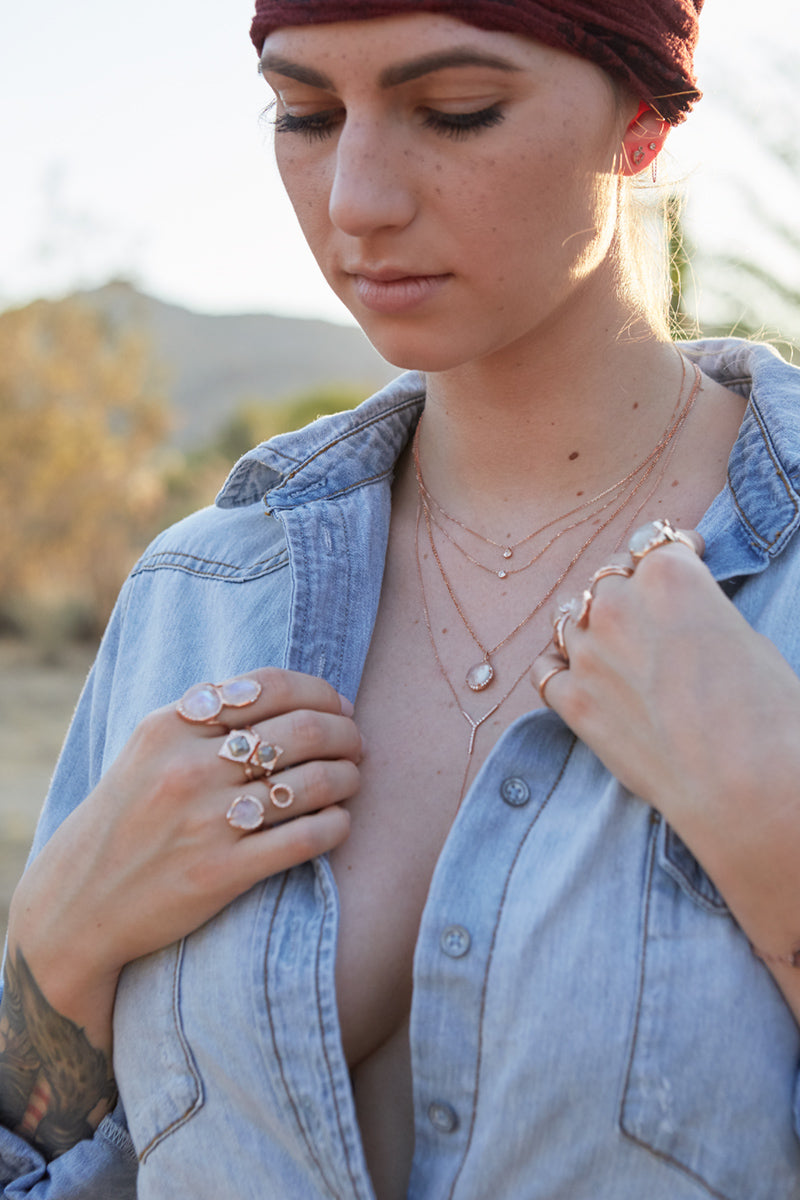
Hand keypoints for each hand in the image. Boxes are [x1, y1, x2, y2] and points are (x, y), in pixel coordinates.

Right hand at [9, 667, 359, 1037]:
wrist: (80, 902)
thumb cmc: (128, 817)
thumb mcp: (150, 750)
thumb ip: (207, 716)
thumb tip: (288, 691)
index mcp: (170, 728)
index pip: (270, 687)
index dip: (319, 692)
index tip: (339, 706)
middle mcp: (188, 770)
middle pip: (302, 730)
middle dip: (346, 733)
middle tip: (358, 743)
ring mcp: (206, 823)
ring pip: (313, 783)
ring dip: (349, 777)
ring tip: (353, 779)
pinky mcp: (222, 875)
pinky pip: (307, 839)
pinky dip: (338, 824)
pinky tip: (340, 821)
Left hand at [531, 524, 799, 853]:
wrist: (743, 782)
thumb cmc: (764, 710)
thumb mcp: (744, 635)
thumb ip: (699, 610)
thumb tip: (686, 620)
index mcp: (669, 576)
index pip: (655, 541)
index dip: (671, 552)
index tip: (680, 560)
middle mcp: (618, 603)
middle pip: (609, 578)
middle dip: (629, 591)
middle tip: (651, 617)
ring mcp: (588, 652)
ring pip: (571, 617)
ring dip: (591, 627)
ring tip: (616, 649)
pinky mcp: (572, 701)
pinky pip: (545, 669)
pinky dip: (562, 670)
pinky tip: (582, 679)